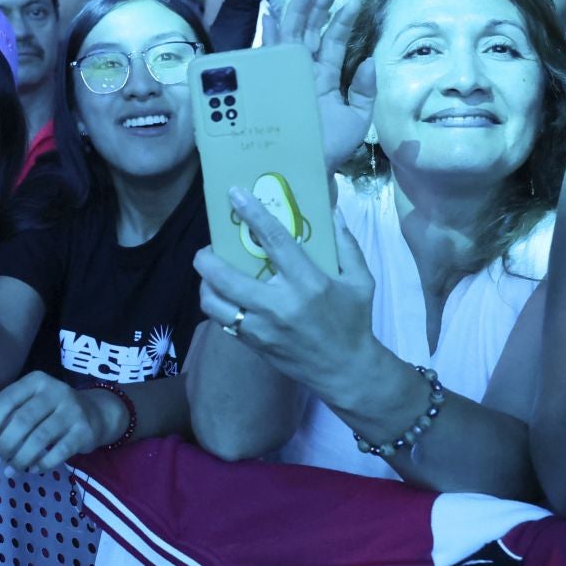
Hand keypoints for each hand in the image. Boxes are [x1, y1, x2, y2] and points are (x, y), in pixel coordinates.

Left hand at [0, 372, 119, 471]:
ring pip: (39, 438)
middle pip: (22, 421)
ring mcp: (72, 410)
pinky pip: (59, 452)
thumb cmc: (55, 410)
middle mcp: (55, 391)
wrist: (97, 414)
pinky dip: (42, 464)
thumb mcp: (34, 402)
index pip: (7, 400)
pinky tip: (33, 469)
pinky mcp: (84, 431)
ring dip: (21, 458)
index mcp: (36, 381)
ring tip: (10, 471)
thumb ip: (12, 415)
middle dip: (5, 445)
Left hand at [194, 185, 377, 390]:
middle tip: (206, 248)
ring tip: (210, 273)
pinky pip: (222, 321)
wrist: (346, 371)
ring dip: (205, 284)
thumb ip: (346, 245)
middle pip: (226, 276)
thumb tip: (333, 212)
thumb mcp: (361, 281)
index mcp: (309, 283)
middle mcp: (280, 305)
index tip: (235, 194)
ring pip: (215, 303)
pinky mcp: (254, 344)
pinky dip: (216, 305)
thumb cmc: (354, 321)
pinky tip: (222, 295)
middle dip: (207, 258)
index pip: (274, 241)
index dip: (252, 214)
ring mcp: (262, 328)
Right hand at [262, 0, 374, 172]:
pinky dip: (268, 36)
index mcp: (325, 79)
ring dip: (296, 12)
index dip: (342, 23)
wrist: (308, 171)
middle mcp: (305, 73)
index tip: (353, 2)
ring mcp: (286, 78)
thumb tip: (368, 60)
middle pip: (309, 33)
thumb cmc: (331, 149)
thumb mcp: (357, 119)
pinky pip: (267, 57)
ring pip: (291, 38)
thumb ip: (364, 91)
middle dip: (317, 8)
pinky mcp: (270, 86)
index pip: (332, 44)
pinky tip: (270, 16)